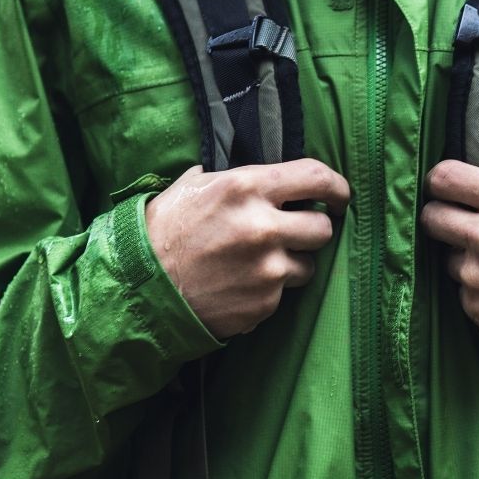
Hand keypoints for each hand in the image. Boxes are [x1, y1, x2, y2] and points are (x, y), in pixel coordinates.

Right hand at [145, 159, 349, 338]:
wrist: (139, 287)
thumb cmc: (162, 230)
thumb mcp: (192, 186)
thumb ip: (232, 178)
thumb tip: (259, 175)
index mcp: (246, 187)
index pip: (317, 178)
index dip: (336, 187)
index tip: (338, 197)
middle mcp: (263, 227)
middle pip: (322, 228)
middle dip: (312, 229)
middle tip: (294, 232)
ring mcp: (266, 269)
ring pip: (308, 265)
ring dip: (291, 262)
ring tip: (257, 262)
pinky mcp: (263, 303)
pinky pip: (282, 293)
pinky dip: (268, 289)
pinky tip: (239, 283)